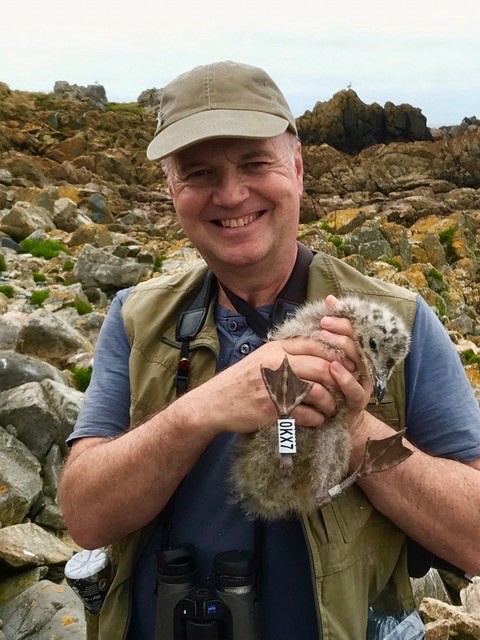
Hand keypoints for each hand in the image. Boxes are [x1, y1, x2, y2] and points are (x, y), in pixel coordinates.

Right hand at [176, 336, 353, 436]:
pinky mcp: (274, 410)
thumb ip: (286, 351)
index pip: (316, 345)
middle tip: (343, 389)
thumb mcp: (262, 356)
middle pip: (323, 367)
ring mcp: (276, 388)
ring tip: (329, 408)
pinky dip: (317, 418)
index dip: (336, 354)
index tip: (346, 365)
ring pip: (319, 392)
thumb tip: (318, 349)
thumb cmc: (241, 380)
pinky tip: (316, 419)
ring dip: (330, 403)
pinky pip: (307, 414)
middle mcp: (278, 364)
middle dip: (338, 380)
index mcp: (276, 349)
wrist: (215, 402)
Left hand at [319, 295, 372, 430]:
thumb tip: (330, 299)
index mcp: (360, 352)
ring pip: (359, 361)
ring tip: (326, 337)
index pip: (357, 329)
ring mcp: (363, 382)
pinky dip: (344, 377)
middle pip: (360, 342)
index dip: (344, 318)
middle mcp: (365, 365)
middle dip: (342, 330)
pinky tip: (332, 367)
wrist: (337, 419)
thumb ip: (331, 329)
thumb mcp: (329, 353)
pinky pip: (354, 388)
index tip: (328, 309)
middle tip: (324, 323)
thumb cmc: (331, 382)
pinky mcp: (357, 401)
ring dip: (342, 348)